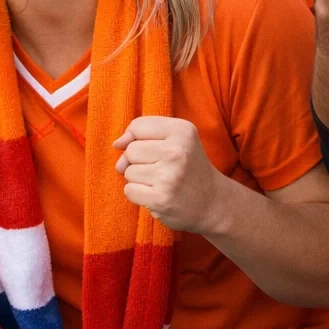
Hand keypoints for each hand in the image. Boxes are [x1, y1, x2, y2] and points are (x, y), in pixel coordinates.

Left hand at [114, 116, 224, 233]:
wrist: (212, 202)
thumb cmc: (188, 167)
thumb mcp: (176, 139)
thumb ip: (143, 133)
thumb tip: (116, 144)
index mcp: (182, 130)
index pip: (138, 126)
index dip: (138, 139)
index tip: (155, 150)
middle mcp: (177, 151)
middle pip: (130, 150)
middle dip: (138, 161)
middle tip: (162, 169)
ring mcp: (169, 176)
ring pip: (128, 171)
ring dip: (139, 180)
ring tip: (161, 183)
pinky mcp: (160, 199)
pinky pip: (129, 190)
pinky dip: (138, 195)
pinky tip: (157, 195)